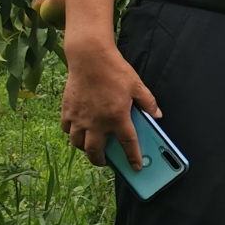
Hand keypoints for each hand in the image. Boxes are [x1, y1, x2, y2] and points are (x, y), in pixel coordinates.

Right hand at [60, 43, 160, 168]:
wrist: (90, 57)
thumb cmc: (115, 70)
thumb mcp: (137, 85)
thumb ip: (148, 102)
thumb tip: (158, 115)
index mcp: (117, 117)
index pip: (128, 144)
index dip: (133, 158)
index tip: (136, 167)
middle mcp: (97, 122)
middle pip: (95, 152)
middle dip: (101, 161)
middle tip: (106, 161)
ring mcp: (80, 118)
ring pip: (78, 143)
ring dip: (85, 149)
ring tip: (91, 147)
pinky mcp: (67, 111)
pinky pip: (67, 130)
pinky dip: (72, 134)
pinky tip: (78, 131)